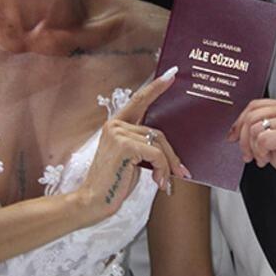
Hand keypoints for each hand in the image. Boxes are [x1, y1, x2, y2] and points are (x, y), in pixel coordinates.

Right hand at [82, 68, 189, 219]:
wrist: (92, 202)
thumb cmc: (113, 183)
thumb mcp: (131, 159)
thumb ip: (144, 145)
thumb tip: (167, 146)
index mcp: (116, 124)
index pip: (139, 99)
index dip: (157, 86)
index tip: (172, 73)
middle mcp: (116, 124)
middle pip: (157, 132)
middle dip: (172, 154)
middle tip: (182, 172)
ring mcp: (118, 133)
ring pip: (158, 144)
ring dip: (168, 165)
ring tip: (166, 182)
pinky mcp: (124, 145)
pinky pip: (156, 154)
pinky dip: (162, 169)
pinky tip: (158, 183)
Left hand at [228, 99, 275, 191]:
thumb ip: (262, 128)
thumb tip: (238, 129)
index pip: (255, 105)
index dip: (240, 121)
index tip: (233, 134)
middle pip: (252, 115)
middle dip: (243, 138)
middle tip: (247, 153)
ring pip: (254, 128)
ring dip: (253, 148)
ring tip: (262, 157)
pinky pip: (262, 139)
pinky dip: (260, 152)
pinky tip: (267, 159)